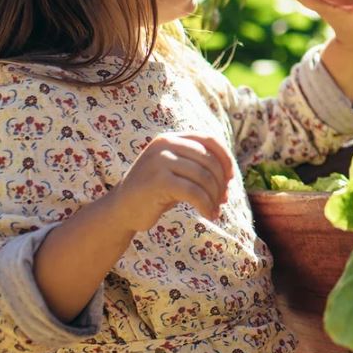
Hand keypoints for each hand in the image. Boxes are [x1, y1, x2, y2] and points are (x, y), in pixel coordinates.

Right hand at [109, 133, 236, 229]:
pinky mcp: (159, 181)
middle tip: (222, 201)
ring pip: (204, 177)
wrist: (120, 210)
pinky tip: (208, 215)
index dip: (226, 159)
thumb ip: (198, 166)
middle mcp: (165, 144)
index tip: (231, 179)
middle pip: (209, 160)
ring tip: (214, 210)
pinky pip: (194, 193)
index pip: (209, 140)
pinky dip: (206, 205)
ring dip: (214, 197)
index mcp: (171, 138)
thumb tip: (231, 176)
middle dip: (221, 182)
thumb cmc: (154, 193)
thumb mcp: (176, 172)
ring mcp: (160, 161)